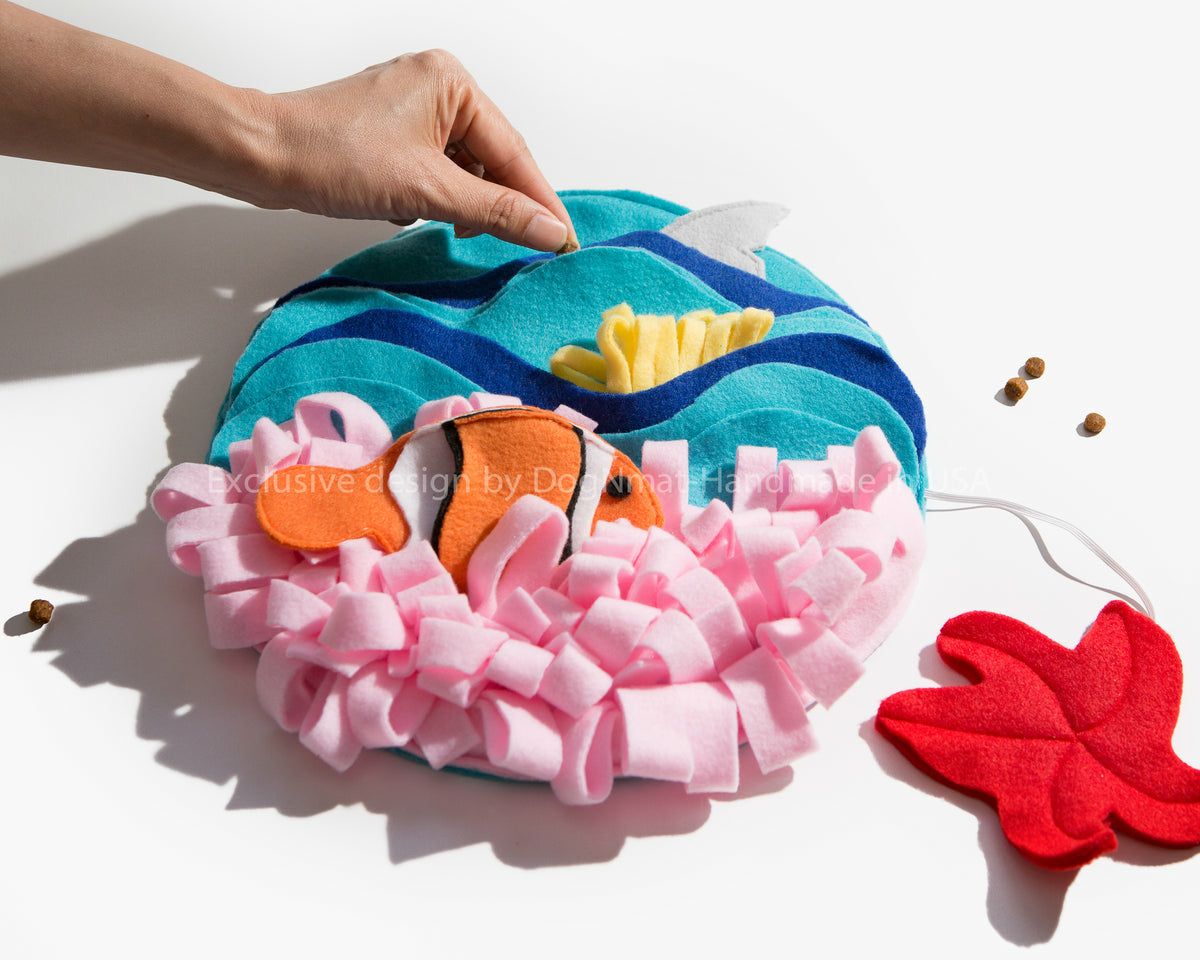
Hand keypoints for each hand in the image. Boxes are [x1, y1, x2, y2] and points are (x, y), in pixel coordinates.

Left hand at [254, 50, 575, 250]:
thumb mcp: (427, 190)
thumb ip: (494, 212)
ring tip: (459, 232)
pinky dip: (437, 198)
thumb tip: (547, 231)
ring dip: (464, 205)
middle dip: (498, 204)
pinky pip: (436, 170)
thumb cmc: (331, 156)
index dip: (539, 201)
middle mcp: (437, 87)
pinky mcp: (391, 134)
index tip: (562, 240)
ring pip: (464, 169)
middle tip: (521, 247)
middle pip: (492, 159)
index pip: (514, 152)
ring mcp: (412, 109)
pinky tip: (421, 215)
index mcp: (452, 83)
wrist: (261, 156)